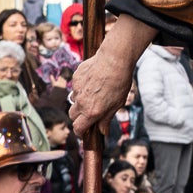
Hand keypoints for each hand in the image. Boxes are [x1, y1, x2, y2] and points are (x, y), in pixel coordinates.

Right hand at [68, 16, 153, 140]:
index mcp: (91, 111)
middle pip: (72, 115)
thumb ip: (107, 119)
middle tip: (90, 112)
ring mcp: (77, 89)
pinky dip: (82, 87)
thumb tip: (103, 132)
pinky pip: (76, 86)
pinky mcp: (75, 78)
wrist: (115, 60)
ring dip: (80, 101)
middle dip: (79, 117)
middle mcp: (81, 102)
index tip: (83, 131)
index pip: (78, 128)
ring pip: (73, 100)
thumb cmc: (120, 82)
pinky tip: (94, 81)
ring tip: (94, 94)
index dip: (80, 132)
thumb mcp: (117, 104)